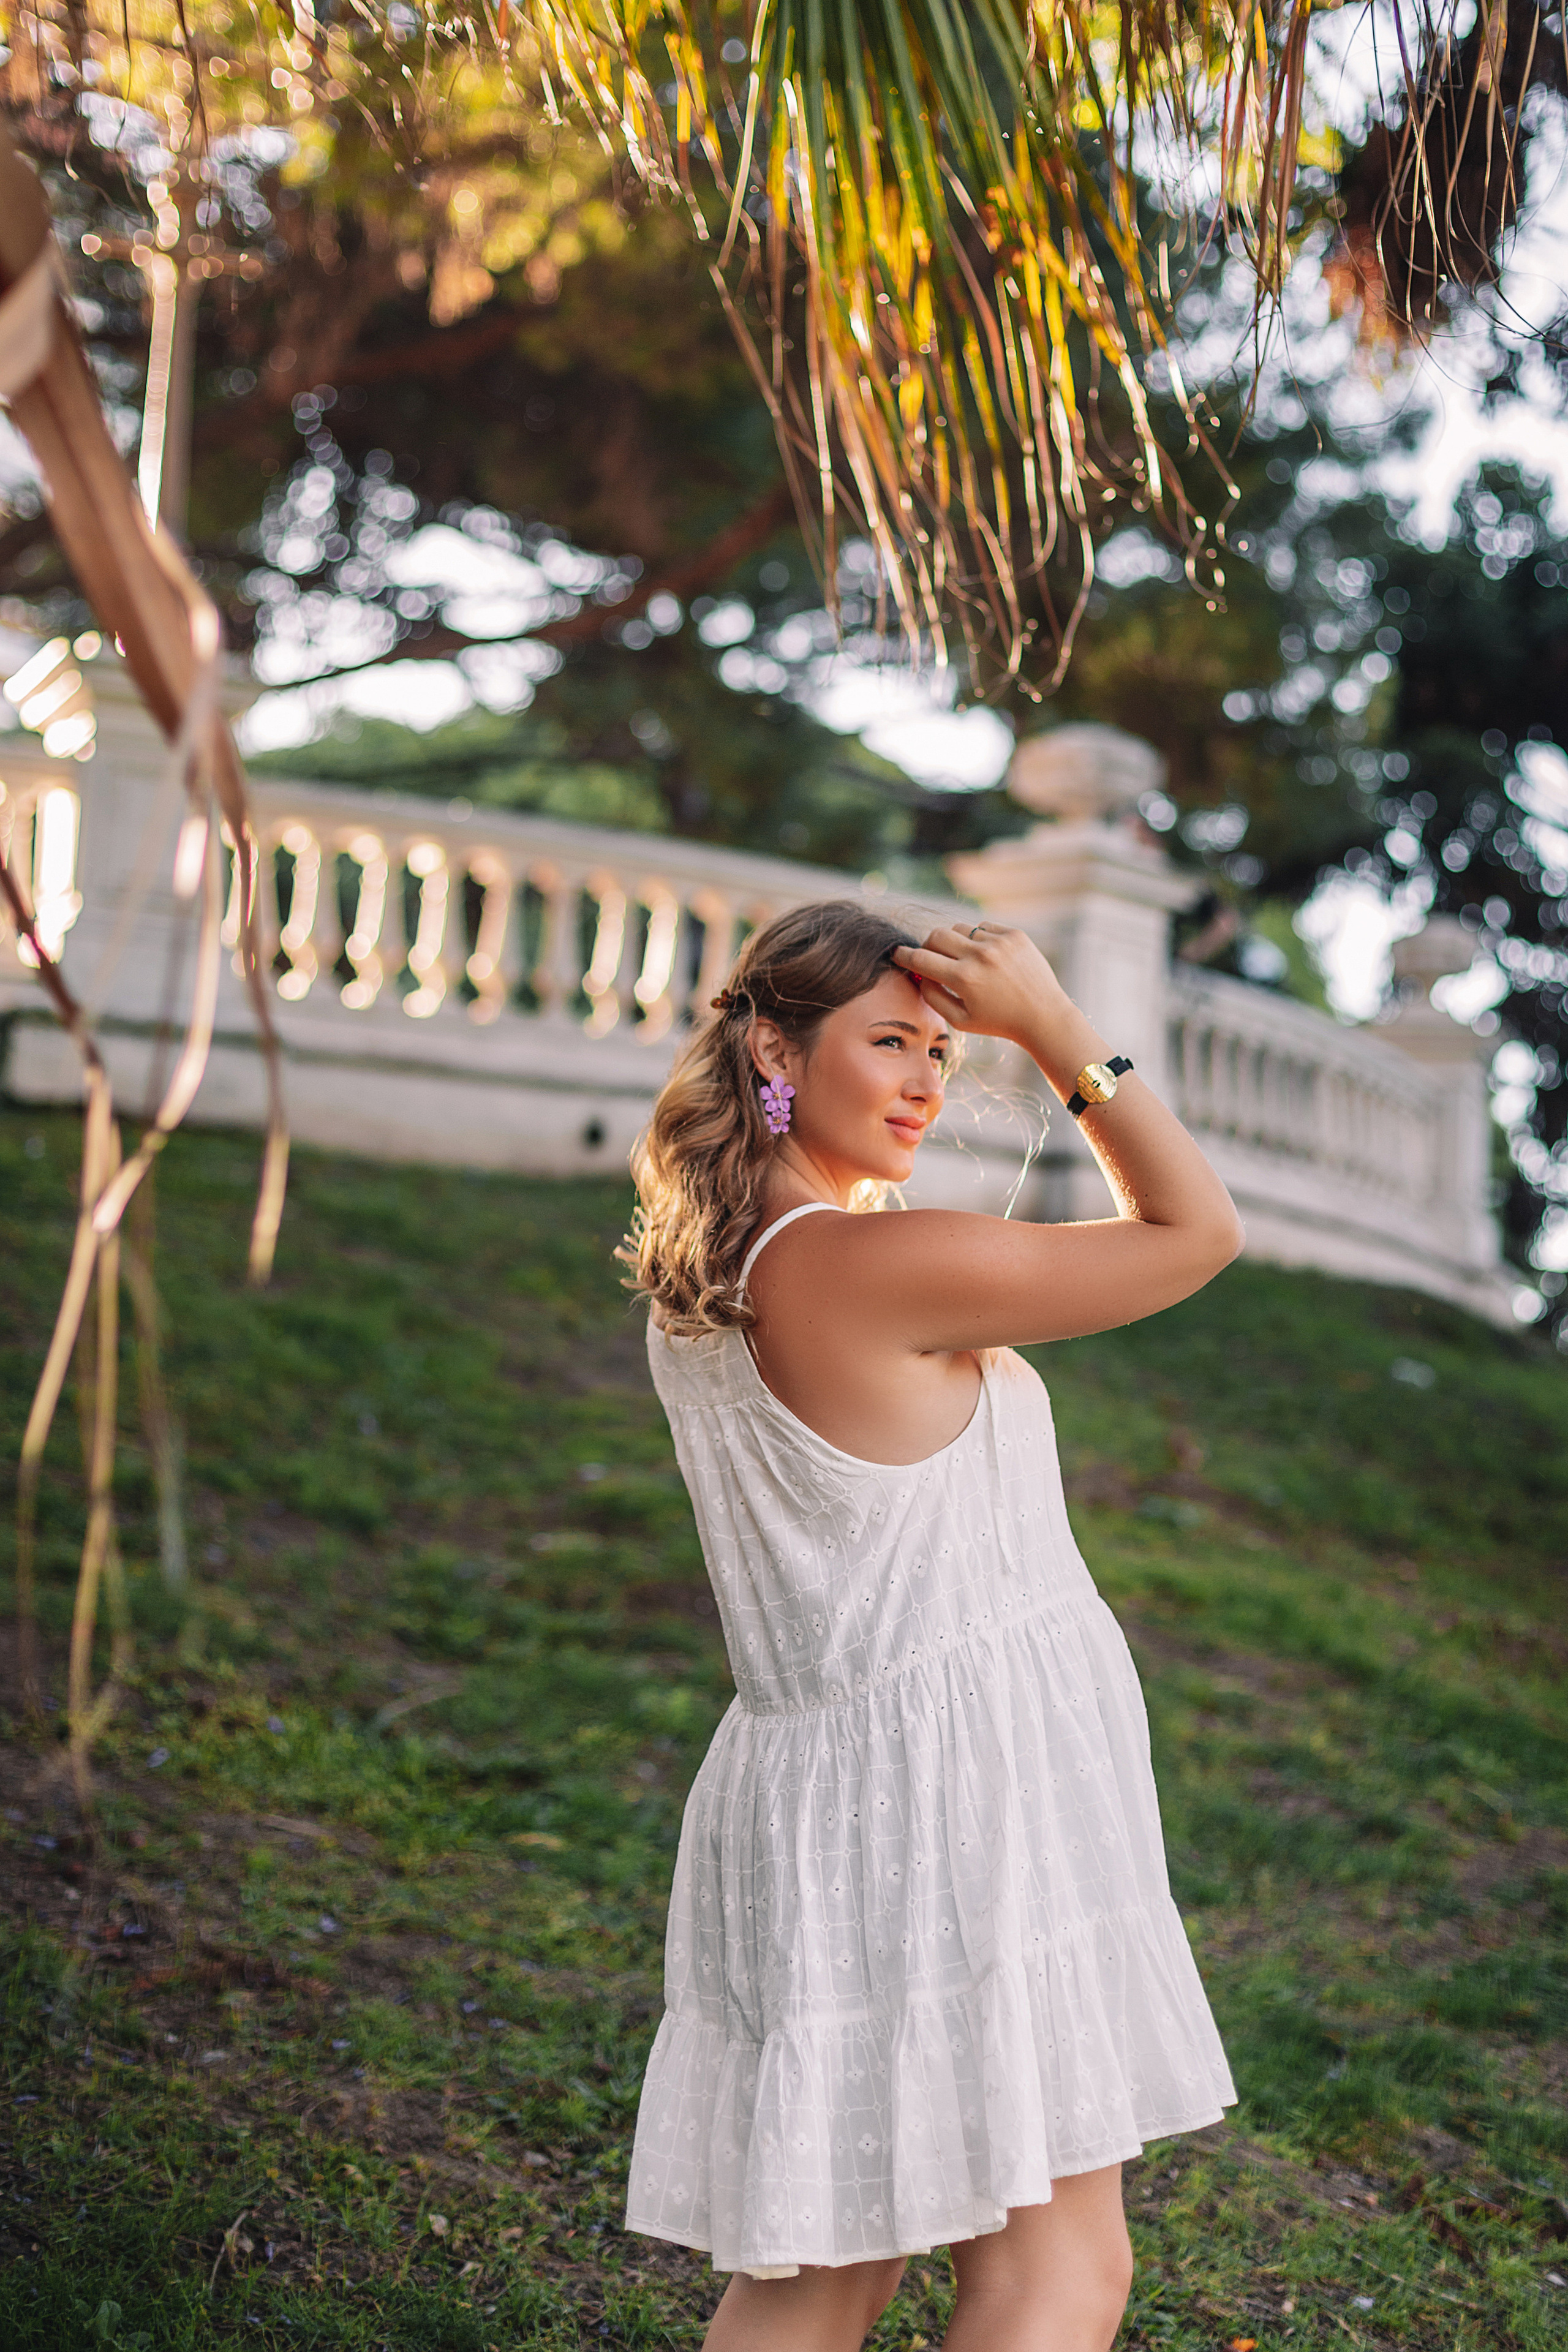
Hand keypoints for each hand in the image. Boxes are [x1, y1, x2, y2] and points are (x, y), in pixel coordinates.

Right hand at [891, 923, 1070, 1045]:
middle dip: (928, 946)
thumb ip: (933, 997)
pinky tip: (988, 958)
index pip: (921, 958)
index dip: (904, 956)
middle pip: (936, 936)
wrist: (1043, 1015)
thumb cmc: (998, 1021)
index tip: (898, 954)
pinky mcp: (1014, 934)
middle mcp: (980, 956)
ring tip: (966, 961)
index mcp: (964, 978)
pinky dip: (979, 939)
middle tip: (932, 958)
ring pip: (960, 929)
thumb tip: (919, 974)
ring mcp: (999, 942)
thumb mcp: (959, 1020)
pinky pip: (983, 927)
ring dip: (955, 942)